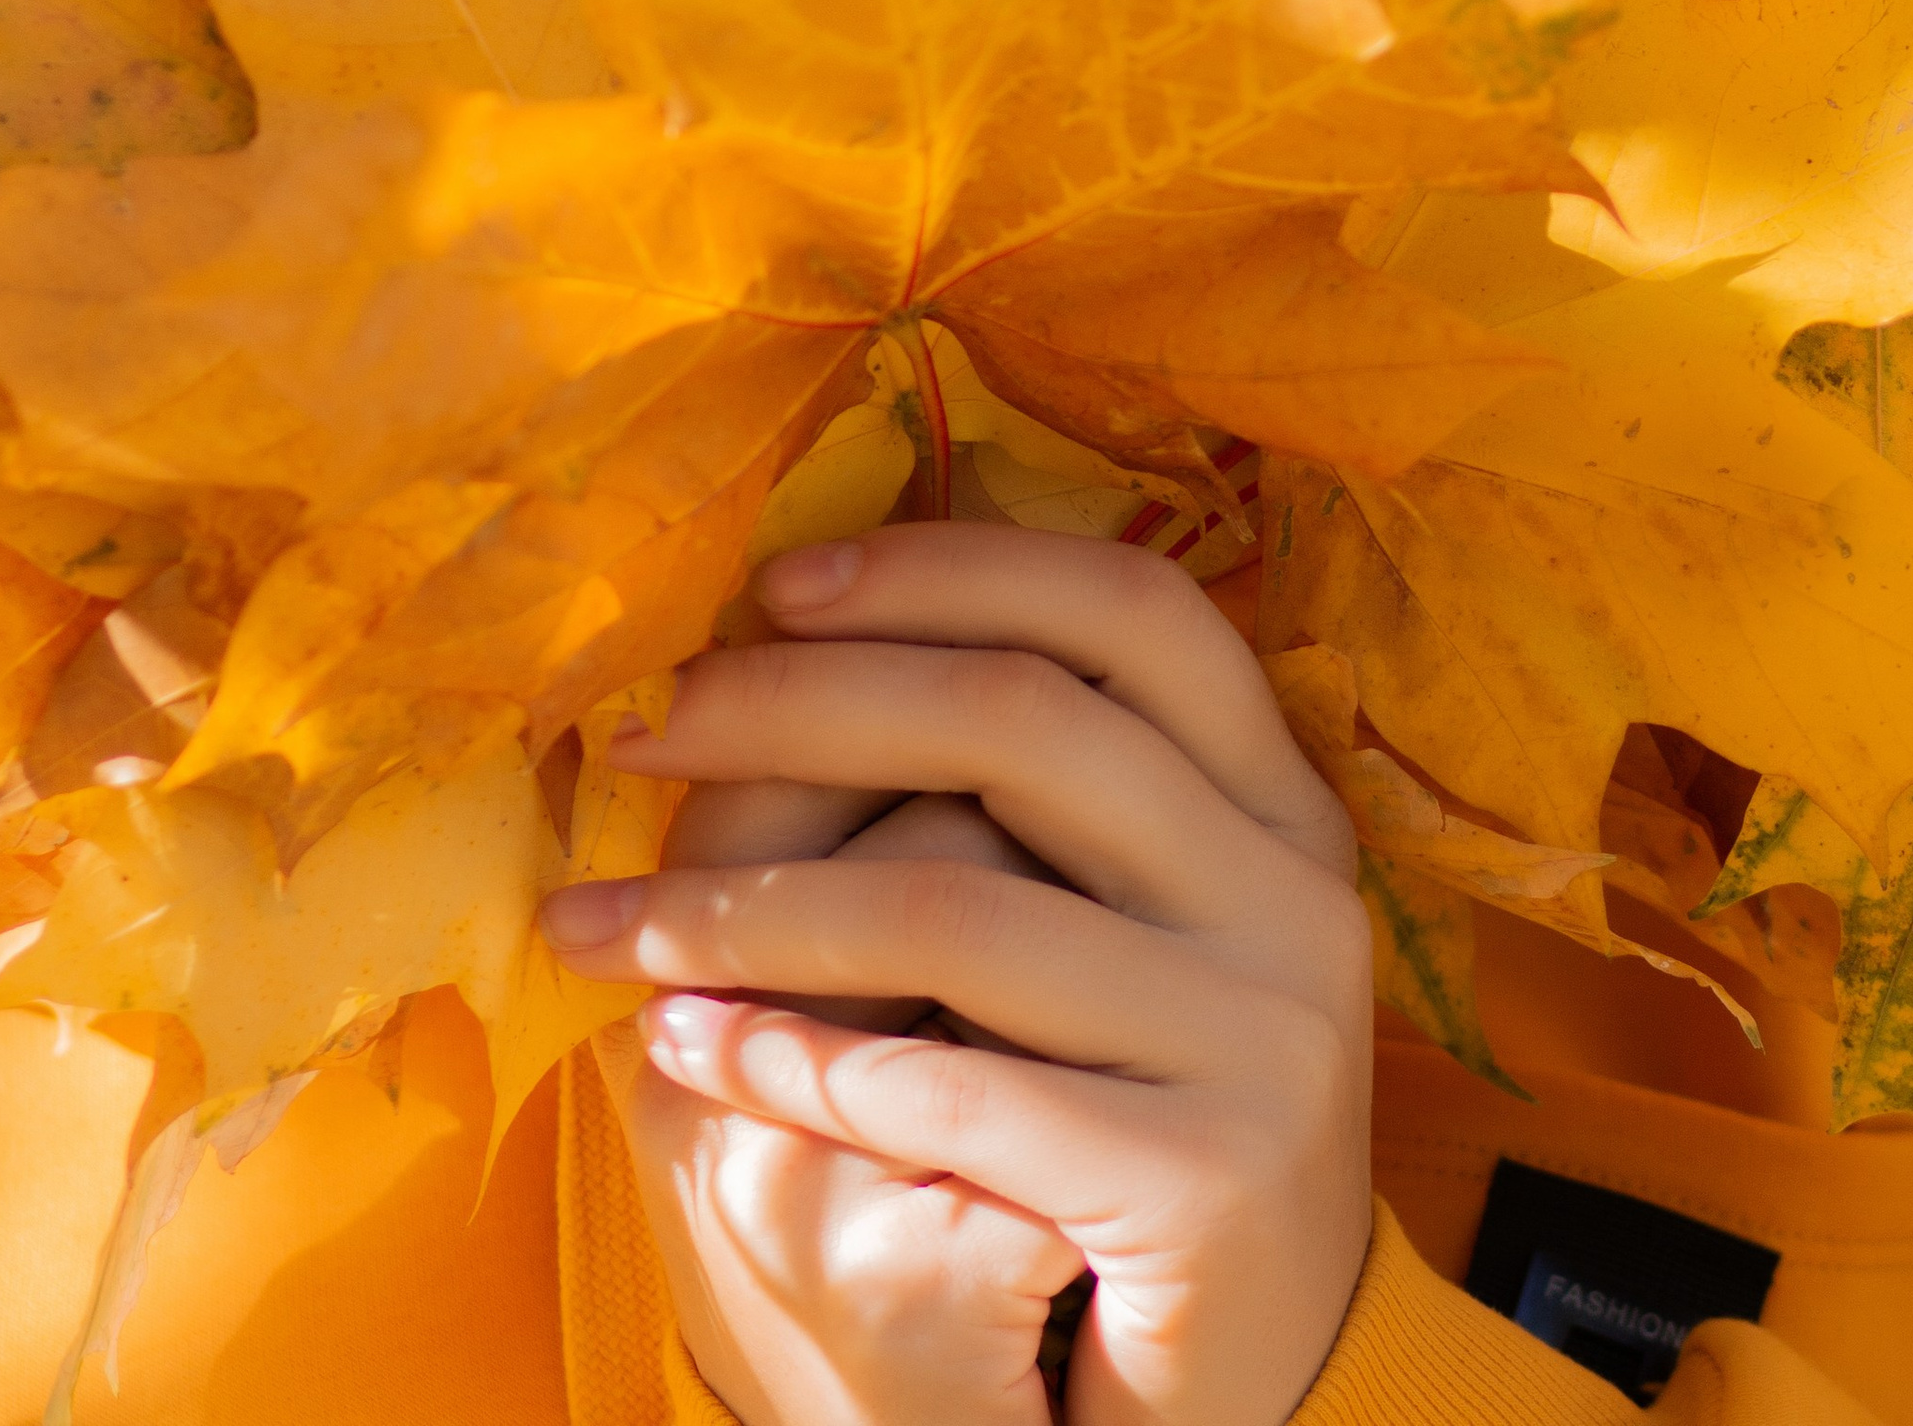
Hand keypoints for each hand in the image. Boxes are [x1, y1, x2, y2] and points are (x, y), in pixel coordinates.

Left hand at [539, 524, 1372, 1425]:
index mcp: (1276, 795)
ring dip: (744, 910)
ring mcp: (1269, 1036)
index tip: (775, 586)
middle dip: (797, 705)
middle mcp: (1296, 892)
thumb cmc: (1125, 1113)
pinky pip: (952, 1094)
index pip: (1128, 602)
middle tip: (644, 735)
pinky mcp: (1211, 1184)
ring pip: (955, 906)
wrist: (1249, 1383)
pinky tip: (695, 1051)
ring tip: (616, 931)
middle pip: (1020, 718)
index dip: (948, 568)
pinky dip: (796, 1062)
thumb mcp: (1117, 920)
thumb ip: (1024, 782)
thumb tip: (792, 618)